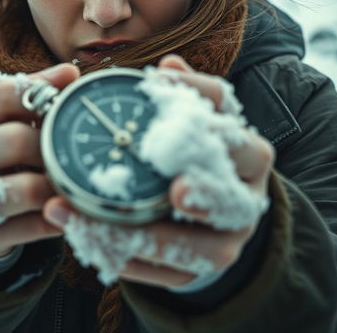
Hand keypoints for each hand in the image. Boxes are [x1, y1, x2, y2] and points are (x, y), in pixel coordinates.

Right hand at [0, 62, 79, 256]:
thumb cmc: (3, 147)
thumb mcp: (12, 115)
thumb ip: (37, 91)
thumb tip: (70, 73)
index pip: (0, 94)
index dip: (39, 91)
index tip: (67, 91)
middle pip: (14, 140)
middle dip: (50, 144)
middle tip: (70, 146)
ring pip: (22, 189)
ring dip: (55, 184)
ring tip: (70, 178)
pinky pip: (30, 227)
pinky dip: (55, 218)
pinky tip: (65, 208)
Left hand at [42, 54, 274, 288]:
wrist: (213, 217)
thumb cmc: (194, 157)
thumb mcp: (194, 124)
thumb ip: (183, 96)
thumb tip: (168, 62)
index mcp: (246, 147)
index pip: (229, 114)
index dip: (195, 93)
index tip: (155, 80)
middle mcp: (246, 193)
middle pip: (233, 193)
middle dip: (206, 192)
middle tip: (175, 189)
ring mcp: (229, 237)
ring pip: (203, 247)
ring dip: (149, 237)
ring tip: (94, 221)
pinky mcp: (201, 268)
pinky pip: (171, 273)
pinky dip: (130, 259)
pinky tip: (90, 242)